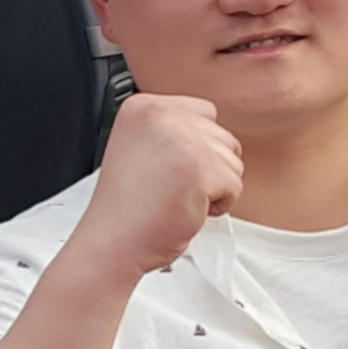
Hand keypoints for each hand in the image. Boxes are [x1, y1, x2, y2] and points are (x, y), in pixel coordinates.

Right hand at [66, 93, 244, 280]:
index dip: (196, 147)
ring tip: (177, 197)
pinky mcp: (201, 169)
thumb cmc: (127, 207)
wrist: (113, 242)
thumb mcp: (138, 146)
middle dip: (207, 167)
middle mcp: (162, 115)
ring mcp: (183, 140)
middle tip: (170, 187)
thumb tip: (210, 130)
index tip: (170, 168)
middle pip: (221, 136)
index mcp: (143, 107)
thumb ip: (171, 130)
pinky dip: (217, 205)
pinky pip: (234, 186)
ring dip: (213, 186)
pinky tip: (185, 208)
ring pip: (231, 160)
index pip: (203, 112)